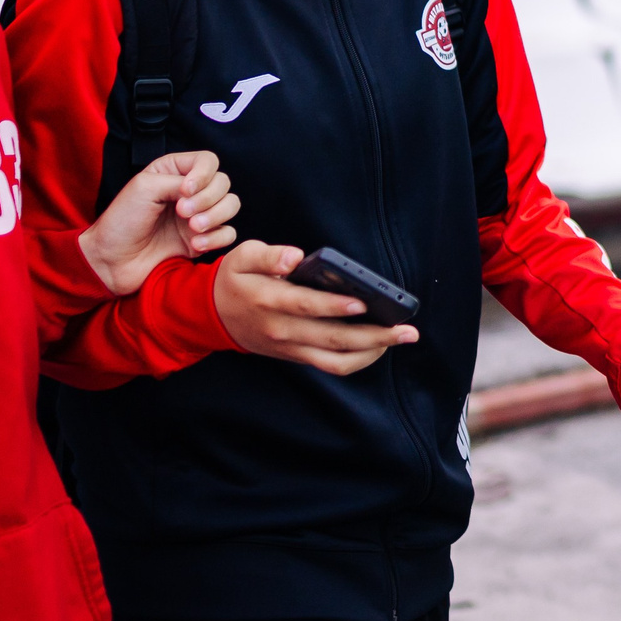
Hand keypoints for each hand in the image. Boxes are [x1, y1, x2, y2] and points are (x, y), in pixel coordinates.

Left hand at [77, 149, 238, 296]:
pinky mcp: (201, 240)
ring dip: (216, 216)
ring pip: (231, 206)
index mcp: (173, 172)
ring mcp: (197, 216)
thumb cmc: (121, 222)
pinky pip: (228, 234)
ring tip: (193, 228)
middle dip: (208, 198)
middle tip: (182, 213)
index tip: (185, 190)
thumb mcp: (144, 188)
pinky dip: (216, 238)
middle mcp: (189, 192)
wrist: (113, 261)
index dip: (204, 174)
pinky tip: (195, 244)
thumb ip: (178, 181)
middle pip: (223, 183)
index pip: (208, 161)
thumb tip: (200, 189)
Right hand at [211, 239, 416, 374]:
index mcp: (268, 300)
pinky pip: (331, 365)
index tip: (363, 300)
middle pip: (332, 338)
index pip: (306, 306)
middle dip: (374, 336)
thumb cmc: (235, 280)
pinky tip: (379, 345)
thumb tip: (294, 256)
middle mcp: (282, 329)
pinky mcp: (296, 356)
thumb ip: (269, 256)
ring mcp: (290, 347)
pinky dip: (358, 359)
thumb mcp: (242, 257)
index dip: (335, 305)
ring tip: (400, 338)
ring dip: (372, 352)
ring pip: (336, 359)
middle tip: (406, 330)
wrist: (213, 317)